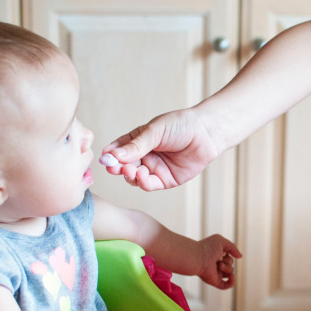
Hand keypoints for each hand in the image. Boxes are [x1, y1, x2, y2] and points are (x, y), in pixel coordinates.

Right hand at [101, 109, 219, 190]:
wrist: (206, 133)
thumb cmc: (181, 125)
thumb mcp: (154, 132)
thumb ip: (135, 146)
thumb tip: (112, 156)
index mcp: (138, 140)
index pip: (118, 149)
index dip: (110, 155)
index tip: (104, 158)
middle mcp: (144, 156)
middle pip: (123, 165)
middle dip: (117, 167)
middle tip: (113, 168)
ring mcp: (154, 168)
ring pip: (134, 177)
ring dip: (129, 175)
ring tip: (130, 170)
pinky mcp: (165, 180)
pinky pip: (149, 185)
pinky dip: (142, 182)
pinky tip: (142, 175)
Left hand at [197, 234, 241, 289]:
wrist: (198, 258)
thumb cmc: (207, 248)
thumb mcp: (222, 241)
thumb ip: (233, 247)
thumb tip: (240, 257)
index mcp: (216, 256)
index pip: (228, 256)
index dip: (228, 253)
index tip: (221, 251)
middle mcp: (216, 265)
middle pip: (230, 265)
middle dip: (228, 261)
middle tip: (218, 259)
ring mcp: (216, 274)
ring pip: (230, 273)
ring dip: (227, 268)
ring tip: (218, 265)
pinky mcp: (215, 281)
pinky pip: (226, 285)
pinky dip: (232, 282)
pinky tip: (232, 276)